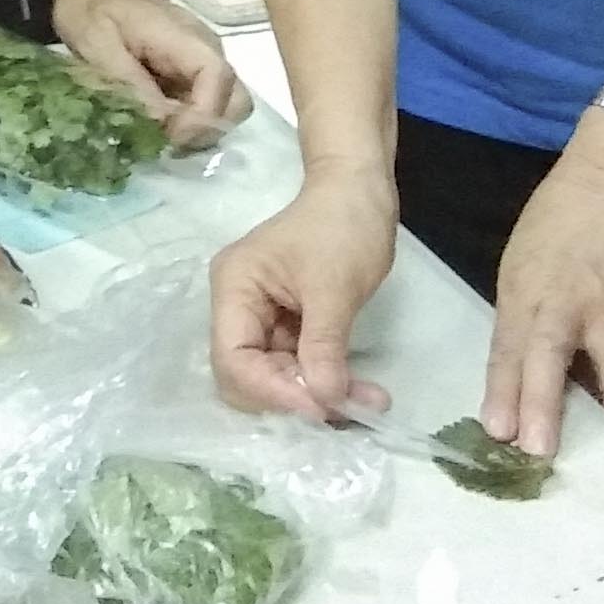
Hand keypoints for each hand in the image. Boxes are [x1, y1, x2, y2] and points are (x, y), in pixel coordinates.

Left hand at [52, 0, 247, 142]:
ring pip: (223, 115)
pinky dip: (184, 130)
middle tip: (162, 141)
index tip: (168, 137)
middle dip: (204, 132)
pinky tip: (153, 128)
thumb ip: (130, 82)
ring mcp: (202, 70)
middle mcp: (206, 55)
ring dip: (194, 135)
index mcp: (187, 39)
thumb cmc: (95, 8)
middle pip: (236, 104)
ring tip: (154, 136)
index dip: (201, 117)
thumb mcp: (97, 43)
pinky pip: (202, 114)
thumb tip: (161, 124)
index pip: (219, 79)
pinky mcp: (191, 82)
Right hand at [208, 163, 398, 415]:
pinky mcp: (287, 326)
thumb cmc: (343, 227)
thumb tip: (325, 403)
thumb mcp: (335, 288)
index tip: (320, 408)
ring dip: (319, 395)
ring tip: (369, 402)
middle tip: (346, 411)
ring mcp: (262, 319)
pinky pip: (299, 367)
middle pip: (248, 376)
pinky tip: (362, 391)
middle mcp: (237, 308)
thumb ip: (324, 346)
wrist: (361, 192)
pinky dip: (328, 381)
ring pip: (277, 378)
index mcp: (234, 289)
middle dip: (294, 397)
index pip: (233, 359)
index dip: (271, 391)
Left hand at [478, 120, 603, 459]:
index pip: (518, 352)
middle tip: (579, 460)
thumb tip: (510, 409)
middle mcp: (579, 307)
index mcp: (533, 295)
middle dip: (580, 419)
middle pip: (578, 368)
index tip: (507, 437)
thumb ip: (517, 340)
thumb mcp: (517, 279)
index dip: (514, 396)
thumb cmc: (551, 237)